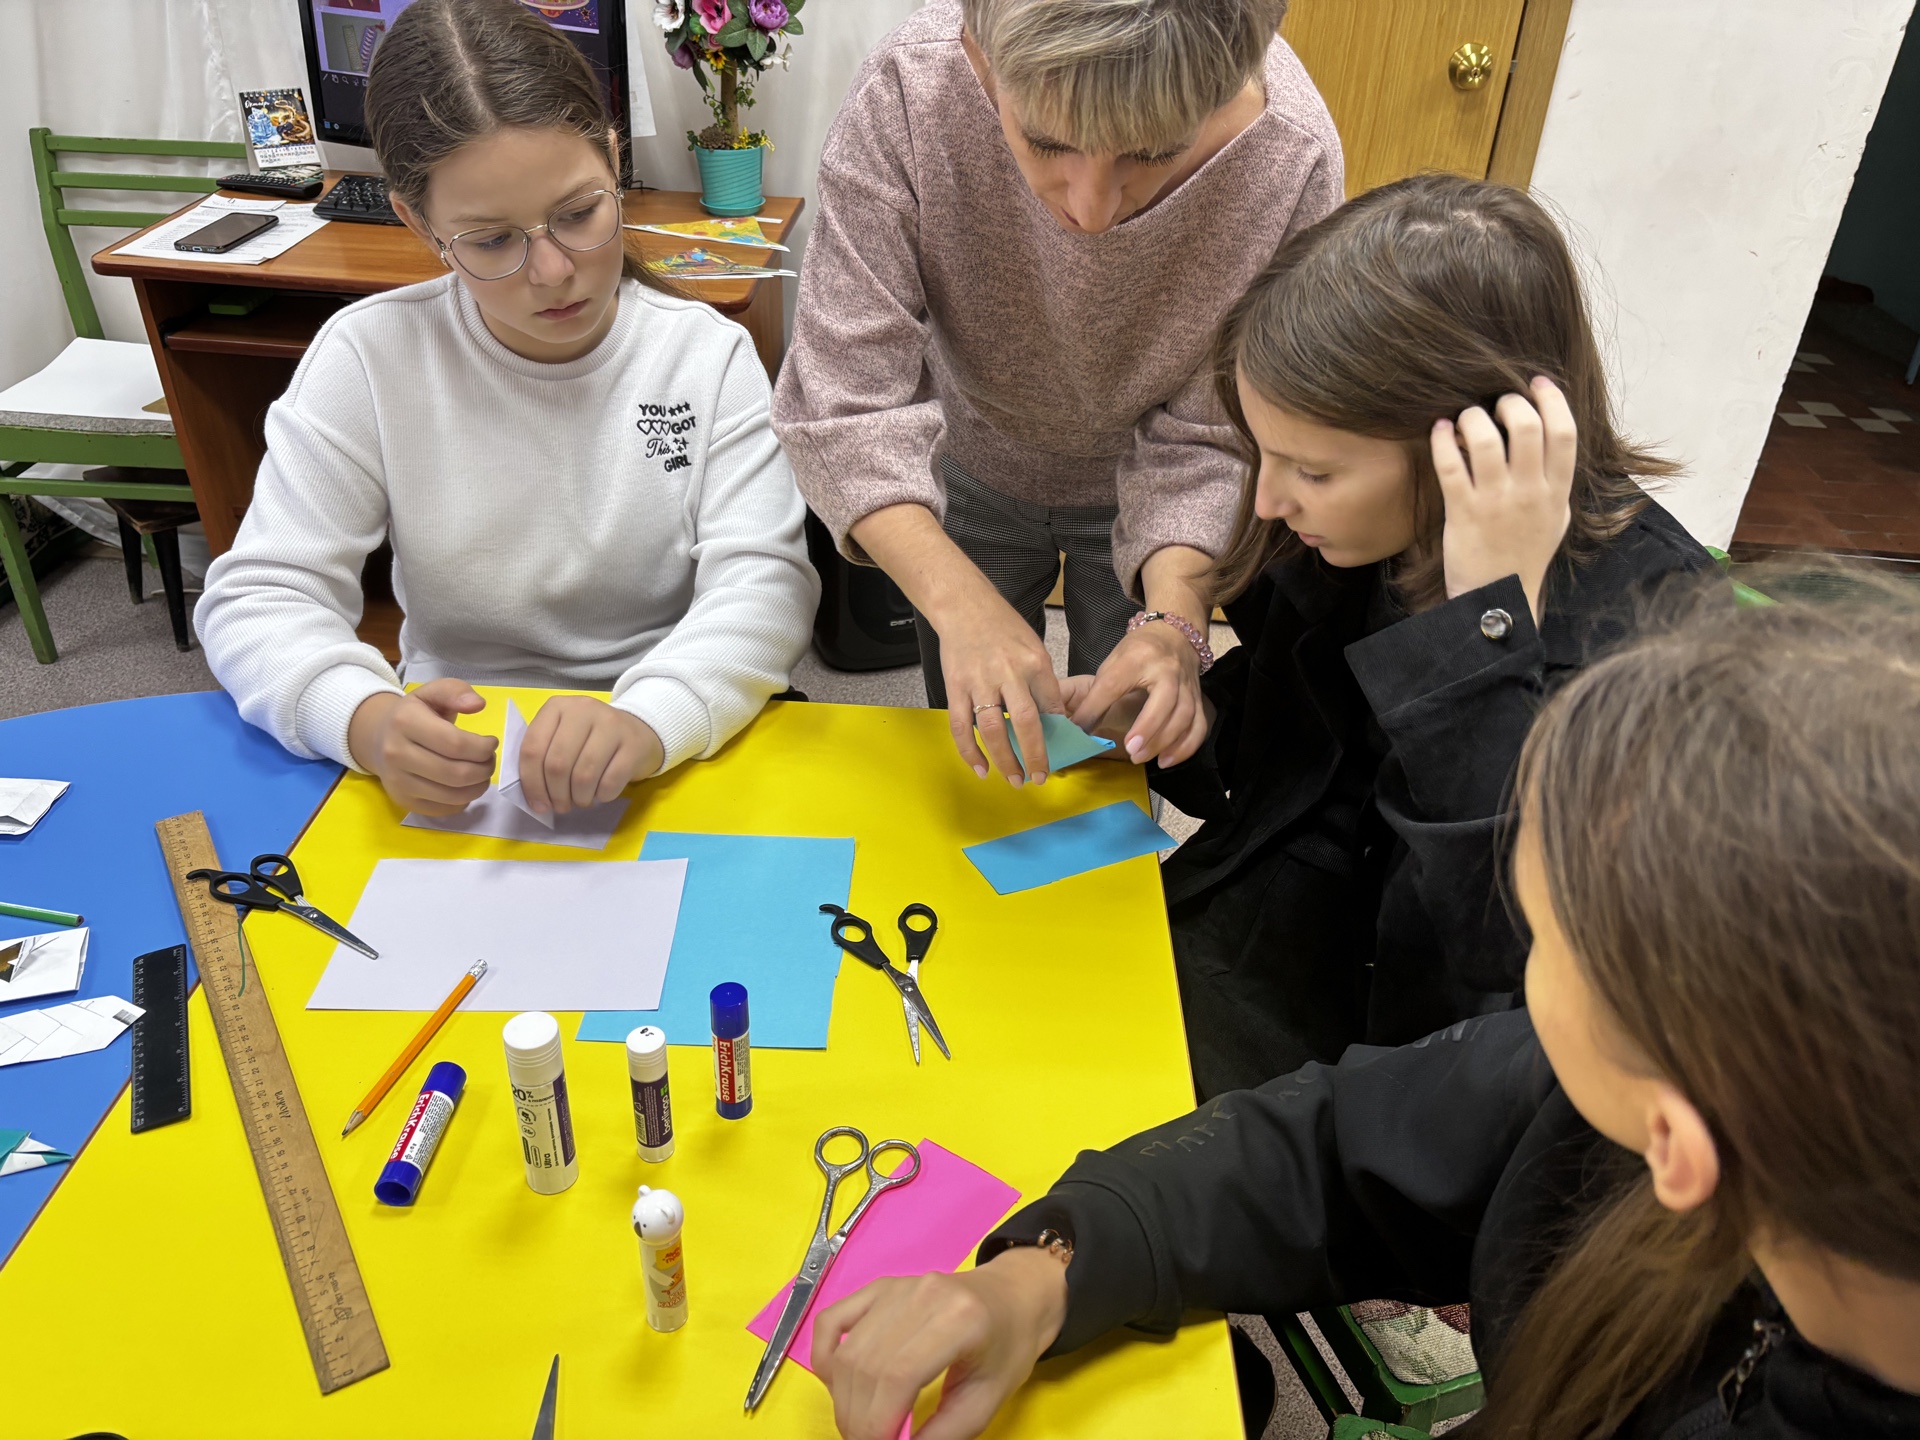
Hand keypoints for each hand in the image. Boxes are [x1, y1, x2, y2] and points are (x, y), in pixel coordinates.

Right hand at [347, 678, 496, 815]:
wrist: (378, 737)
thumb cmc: (414, 714)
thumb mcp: (432, 692)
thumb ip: (456, 691)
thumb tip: (478, 704)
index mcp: (405, 722)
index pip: (455, 744)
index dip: (483, 747)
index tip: (491, 743)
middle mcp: (397, 754)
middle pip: (456, 773)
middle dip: (485, 769)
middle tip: (490, 760)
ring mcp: (398, 781)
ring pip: (453, 795)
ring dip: (478, 786)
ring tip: (482, 772)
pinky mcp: (403, 801)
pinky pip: (444, 809)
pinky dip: (463, 800)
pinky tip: (465, 786)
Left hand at [516, 696, 662, 813]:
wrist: (637, 730)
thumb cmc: (590, 739)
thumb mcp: (561, 736)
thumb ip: (542, 757)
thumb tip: (535, 798)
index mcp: (557, 707)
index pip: (532, 749)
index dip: (531, 783)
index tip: (538, 805)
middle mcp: (583, 710)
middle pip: (557, 764)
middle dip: (556, 795)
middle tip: (561, 806)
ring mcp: (611, 725)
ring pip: (583, 776)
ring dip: (579, 798)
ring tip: (581, 800)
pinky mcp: (633, 744)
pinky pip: (610, 782)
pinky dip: (602, 796)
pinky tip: (600, 793)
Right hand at [812, 1247, 1069, 1439]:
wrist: (1014, 1297)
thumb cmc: (1006, 1348)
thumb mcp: (986, 1401)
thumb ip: (943, 1434)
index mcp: (959, 1319)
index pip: (898, 1376)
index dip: (878, 1422)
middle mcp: (922, 1294)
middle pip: (867, 1366)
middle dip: (858, 1419)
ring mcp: (896, 1287)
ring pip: (846, 1351)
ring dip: (843, 1399)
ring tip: (860, 1424)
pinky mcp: (878, 1287)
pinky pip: (832, 1321)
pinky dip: (825, 1358)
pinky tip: (838, 1384)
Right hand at [937, 591, 1064, 788]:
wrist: (964, 606)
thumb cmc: (1003, 627)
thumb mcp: (1034, 648)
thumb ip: (1042, 682)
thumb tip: (1052, 718)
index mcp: (1034, 663)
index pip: (1052, 706)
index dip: (1058, 734)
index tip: (1060, 752)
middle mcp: (1008, 673)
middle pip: (1025, 723)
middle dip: (1035, 756)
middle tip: (1040, 778)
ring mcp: (979, 682)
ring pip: (992, 730)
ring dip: (1004, 760)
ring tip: (1014, 779)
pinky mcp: (955, 687)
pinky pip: (961, 726)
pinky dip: (970, 751)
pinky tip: (980, 768)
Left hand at [1066, 622, 1206, 767]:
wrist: (1175, 634)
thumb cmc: (1138, 652)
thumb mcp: (1113, 663)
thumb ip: (1099, 693)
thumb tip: (1078, 728)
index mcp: (1138, 657)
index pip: (1114, 684)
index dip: (1095, 708)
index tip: (1081, 730)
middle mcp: (1167, 670)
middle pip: (1164, 701)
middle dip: (1147, 729)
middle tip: (1130, 751)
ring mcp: (1187, 685)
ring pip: (1184, 716)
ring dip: (1165, 742)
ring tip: (1141, 758)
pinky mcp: (1199, 699)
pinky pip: (1199, 725)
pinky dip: (1185, 747)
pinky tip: (1166, 760)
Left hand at [1431, 377, 1575, 622]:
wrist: (1498, 598)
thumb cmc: (1526, 555)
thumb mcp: (1558, 519)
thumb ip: (1558, 482)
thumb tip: (1557, 443)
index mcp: (1557, 492)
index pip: (1565, 433)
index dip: (1552, 400)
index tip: (1537, 383)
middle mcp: (1530, 493)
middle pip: (1528, 427)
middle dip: (1510, 403)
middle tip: (1497, 404)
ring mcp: (1496, 502)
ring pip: (1487, 439)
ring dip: (1474, 417)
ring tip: (1467, 417)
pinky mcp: (1463, 512)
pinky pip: (1450, 465)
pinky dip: (1443, 439)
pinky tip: (1441, 429)